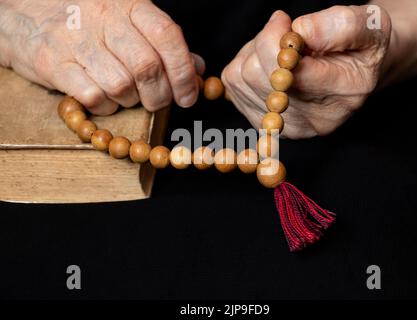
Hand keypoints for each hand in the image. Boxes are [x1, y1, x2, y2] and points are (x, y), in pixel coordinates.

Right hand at [0, 0, 203, 114]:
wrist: (25, 13)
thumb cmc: (87, 20)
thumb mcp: (127, 20)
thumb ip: (163, 43)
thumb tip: (197, 68)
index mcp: (129, 5)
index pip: (167, 36)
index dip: (183, 72)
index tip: (188, 97)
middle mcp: (103, 18)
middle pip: (147, 67)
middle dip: (160, 95)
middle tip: (158, 101)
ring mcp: (76, 40)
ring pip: (121, 85)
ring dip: (130, 100)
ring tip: (125, 94)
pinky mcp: (54, 63)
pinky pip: (93, 96)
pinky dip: (105, 106)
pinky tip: (103, 98)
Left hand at [222, 7, 390, 138]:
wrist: (358, 73)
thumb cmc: (363, 46)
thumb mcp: (369, 24)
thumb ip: (339, 25)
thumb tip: (300, 33)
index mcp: (344, 93)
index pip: (289, 71)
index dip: (277, 38)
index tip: (286, 22)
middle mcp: (313, 120)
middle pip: (256, 75)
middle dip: (263, 42)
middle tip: (282, 32)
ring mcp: (287, 127)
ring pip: (240, 79)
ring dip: (253, 54)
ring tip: (279, 50)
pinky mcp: (266, 125)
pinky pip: (234, 87)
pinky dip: (244, 66)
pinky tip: (268, 65)